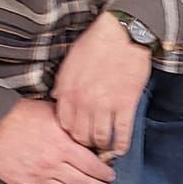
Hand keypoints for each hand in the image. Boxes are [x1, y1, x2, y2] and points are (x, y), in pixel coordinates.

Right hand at [0, 99, 118, 183]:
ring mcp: (36, 176)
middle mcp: (52, 164)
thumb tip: (89, 135)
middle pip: (82, 182)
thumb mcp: (53, 113)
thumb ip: (72, 127)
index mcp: (63, 145)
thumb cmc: (21, 112)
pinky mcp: (21, 183)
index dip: (103, 173)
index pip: (91, 165)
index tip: (111, 177)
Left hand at [53, 12, 151, 154]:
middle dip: (84, 143)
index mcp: (68, 91)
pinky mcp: (126, 104)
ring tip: (104, 146)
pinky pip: (122, 132)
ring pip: (99, 138)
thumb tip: (56, 98)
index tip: (76, 134)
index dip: (69, 133)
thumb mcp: (70, 62)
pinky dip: (121, 145)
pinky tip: (120, 148)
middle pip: (80, 135)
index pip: (63, 124)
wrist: (122, 34)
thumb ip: (62, 83)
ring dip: (102, 145)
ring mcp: (106, 105)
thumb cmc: (96, 44)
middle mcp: (84, 102)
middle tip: (90, 145)